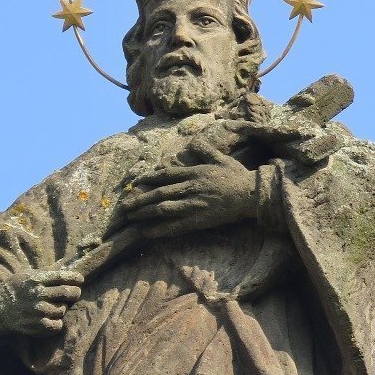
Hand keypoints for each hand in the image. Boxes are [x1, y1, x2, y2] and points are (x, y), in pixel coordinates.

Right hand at [0, 269, 83, 337]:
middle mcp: (38, 294)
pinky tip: (51, 317)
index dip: (75, 278)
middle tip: (74, 293)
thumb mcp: (27, 275)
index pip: (62, 277)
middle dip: (75, 292)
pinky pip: (57, 324)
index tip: (80, 279)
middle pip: (68, 293)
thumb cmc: (16, 289)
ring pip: (63, 309)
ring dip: (62, 307)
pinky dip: (57, 322)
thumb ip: (46, 272)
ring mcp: (38, 310)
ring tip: (56, 305)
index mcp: (36, 280)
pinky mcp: (37, 325)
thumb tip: (66, 265)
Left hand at [116, 139, 256, 237]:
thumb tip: (194, 142)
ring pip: (162, 209)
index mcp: (193, 172)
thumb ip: (205, 150)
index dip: (148, 178)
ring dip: (144, 213)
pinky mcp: (198, 220)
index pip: (165, 174)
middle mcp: (189, 187)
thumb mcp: (221, 159)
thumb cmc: (237, 177)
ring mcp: (193, 204)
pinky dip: (159, 230)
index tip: (135, 182)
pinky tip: (147, 233)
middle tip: (124, 205)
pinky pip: (174, 226)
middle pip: (158, 193)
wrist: (250, 194)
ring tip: (130, 217)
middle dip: (139, 199)